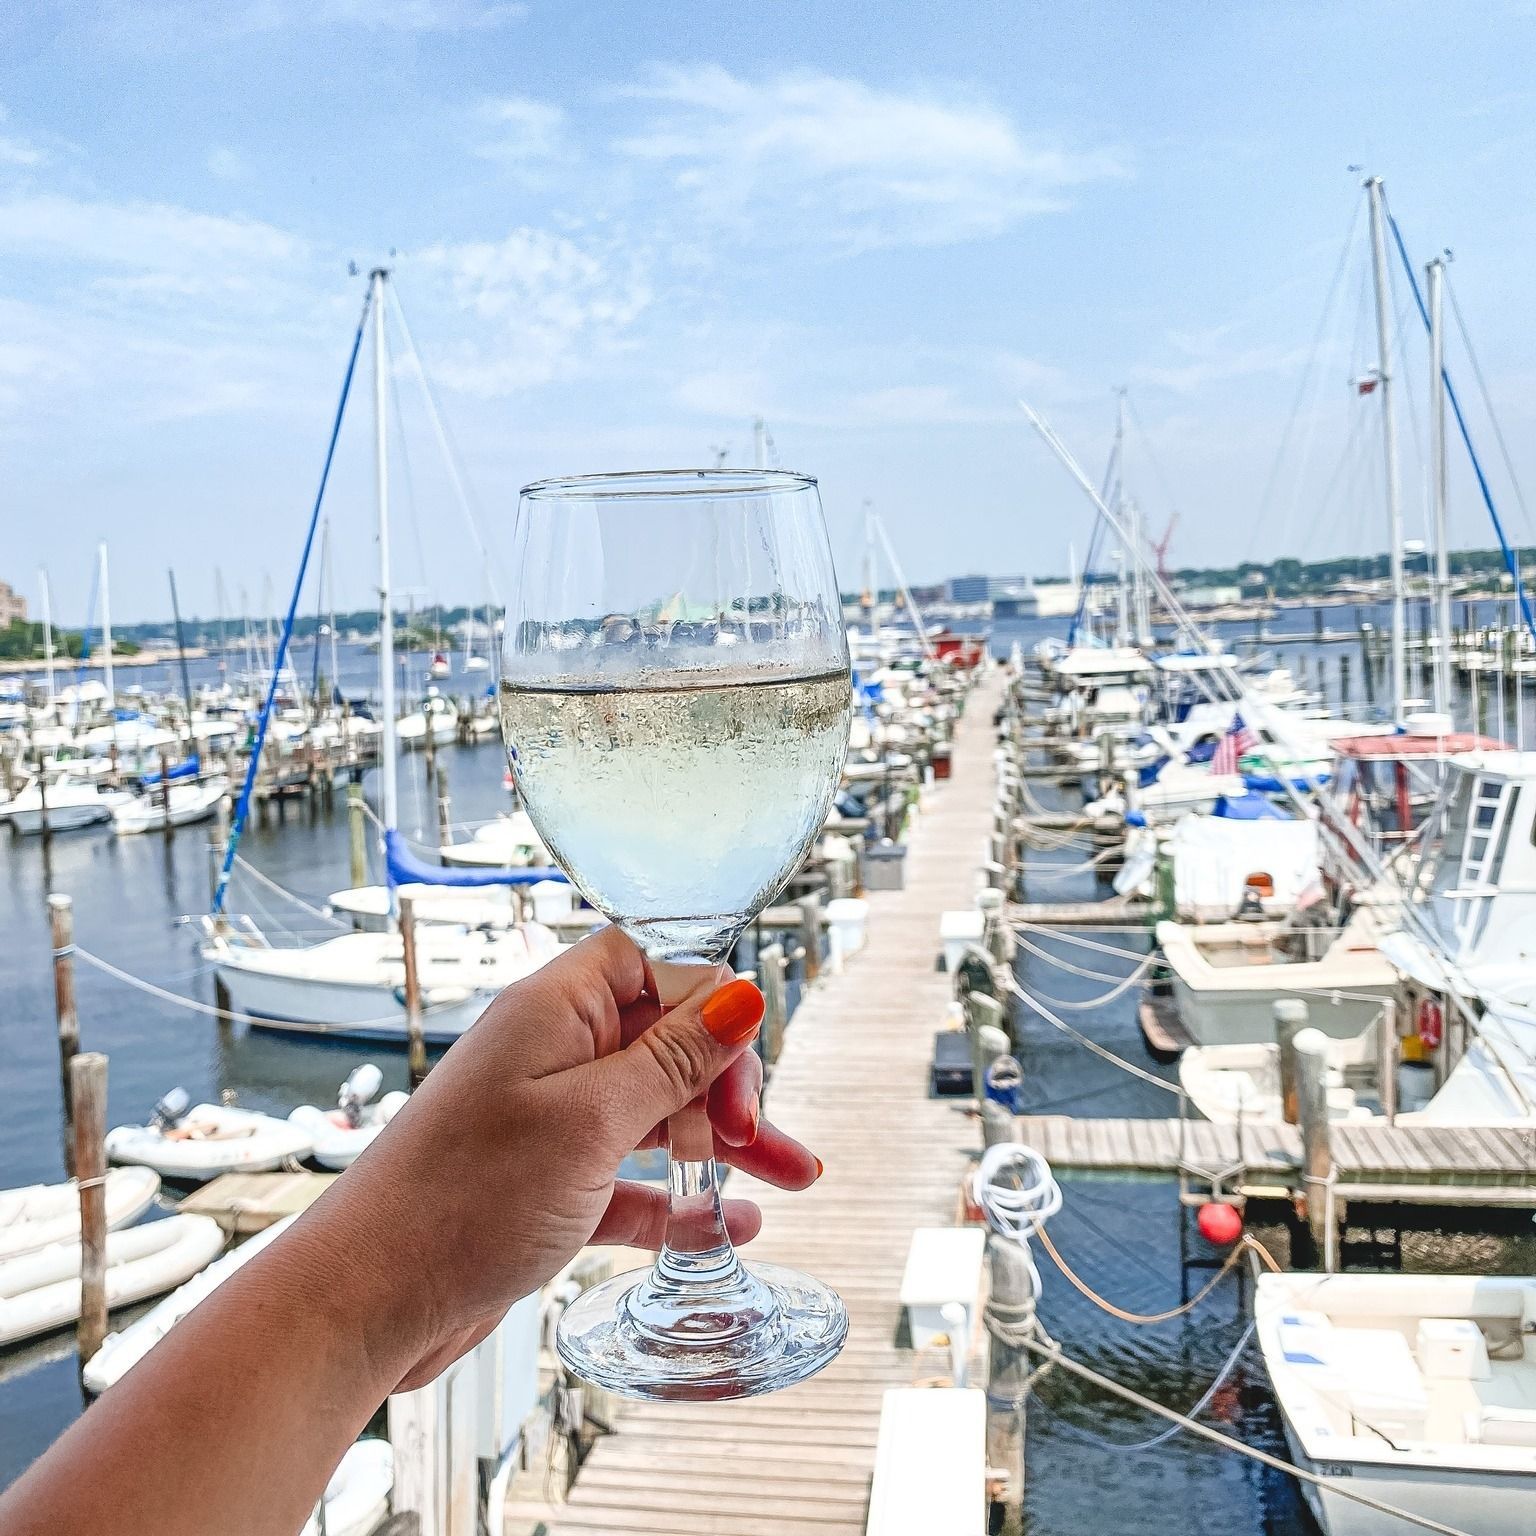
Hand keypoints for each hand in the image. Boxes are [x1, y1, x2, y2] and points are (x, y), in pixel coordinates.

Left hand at [291, 925, 819, 1392]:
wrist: (365, 1302)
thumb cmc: (462, 1200)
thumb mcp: (590, 1121)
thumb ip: (673, 1060)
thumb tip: (741, 996)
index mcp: (555, 1011)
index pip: (652, 964)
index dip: (707, 1003)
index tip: (742, 1062)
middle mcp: (552, 1055)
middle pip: (664, 1040)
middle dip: (728, 1082)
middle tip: (762, 1138)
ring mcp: (548, 1122)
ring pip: (655, 1112)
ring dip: (719, 1143)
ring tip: (787, 1179)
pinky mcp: (545, 1185)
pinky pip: (629, 1178)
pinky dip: (676, 1200)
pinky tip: (726, 1225)